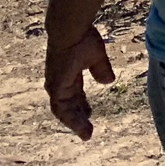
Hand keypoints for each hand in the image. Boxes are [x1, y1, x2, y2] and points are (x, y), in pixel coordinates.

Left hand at [45, 24, 115, 140]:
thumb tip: (108, 81)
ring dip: (75, 123)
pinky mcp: (56, 89)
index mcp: (68, 75)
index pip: (74, 94)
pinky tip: (81, 126)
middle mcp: (59, 83)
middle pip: (69, 106)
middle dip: (78, 118)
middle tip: (87, 130)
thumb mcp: (96, 56)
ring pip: (64, 111)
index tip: (90, 114)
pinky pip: (62, 110)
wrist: (70, 32)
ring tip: (86, 134)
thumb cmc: (82, 39)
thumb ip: (101, 69)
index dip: (81, 105)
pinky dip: (71, 120)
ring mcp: (56, 87)